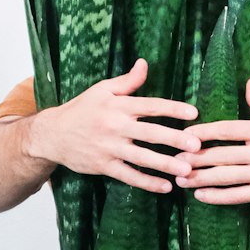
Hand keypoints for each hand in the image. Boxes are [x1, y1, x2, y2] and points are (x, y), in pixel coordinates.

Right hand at [45, 58, 200, 194]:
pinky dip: (147, 183)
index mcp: (118, 105)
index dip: (172, 109)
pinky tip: (165, 187)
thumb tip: (145, 63)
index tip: (193, 113)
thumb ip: (128, 81)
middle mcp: (115, 126)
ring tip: (186, 170)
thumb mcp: (102, 90)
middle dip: (174, 139)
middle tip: (196, 145)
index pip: (150, 105)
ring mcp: (109, 148)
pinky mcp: (104, 166)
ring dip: (165, 164)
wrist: (52, 134)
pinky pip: (128, 176)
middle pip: (150, 133)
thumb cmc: (81, 109)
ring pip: (142, 157)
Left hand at [171, 77, 249, 203]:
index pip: (228, 130)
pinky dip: (217, 196)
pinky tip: (200, 194)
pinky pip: (238, 196)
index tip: (185, 135)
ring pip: (226, 177)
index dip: (203, 132)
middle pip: (222, 155)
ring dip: (200, 178)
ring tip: (180, 178)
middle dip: (195, 158)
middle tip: (173, 159)